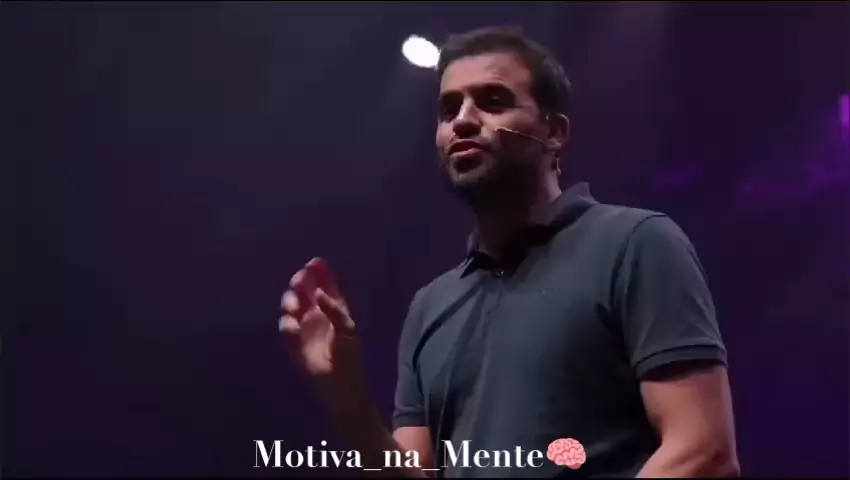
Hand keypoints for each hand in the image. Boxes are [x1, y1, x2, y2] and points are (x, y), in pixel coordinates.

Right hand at [279, 257, 363, 391]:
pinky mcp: (294, 343)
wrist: (341, 386)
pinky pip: (286, 329)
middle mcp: (317, 314)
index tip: (314, 262)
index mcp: (334, 309)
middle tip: (299, 280)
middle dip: (300, 283)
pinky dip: (287, 324)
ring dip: (290, 301)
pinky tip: (292, 325)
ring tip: (294, 305)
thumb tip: (319, 294)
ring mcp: (304, 328)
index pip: (324, 286)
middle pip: (304, 292)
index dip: (319, 273)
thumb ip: (334, 310)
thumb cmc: (349, 357)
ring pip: (292, 306)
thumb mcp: (347, 329)